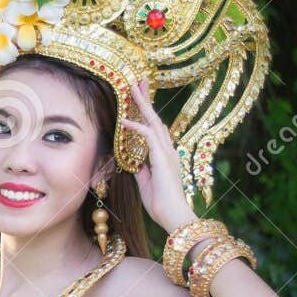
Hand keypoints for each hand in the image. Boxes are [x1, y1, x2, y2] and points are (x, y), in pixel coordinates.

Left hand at [117, 77, 197, 231]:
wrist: (172, 216)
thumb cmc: (161, 203)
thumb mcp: (146, 183)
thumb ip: (141, 170)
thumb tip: (134, 162)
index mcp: (164, 154)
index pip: (154, 127)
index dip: (146, 112)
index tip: (138, 98)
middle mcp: (168, 149)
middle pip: (155, 118)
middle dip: (146, 99)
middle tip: (139, 81)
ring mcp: (166, 152)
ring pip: (153, 121)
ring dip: (142, 104)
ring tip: (133, 88)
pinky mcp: (162, 158)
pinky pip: (148, 137)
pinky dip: (136, 127)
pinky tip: (124, 121)